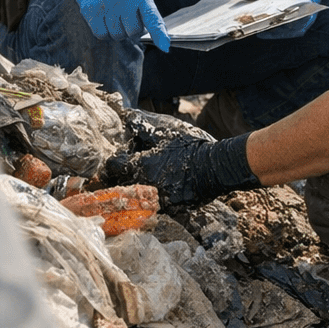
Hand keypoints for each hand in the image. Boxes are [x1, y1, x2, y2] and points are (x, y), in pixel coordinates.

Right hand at [64, 0, 171, 51]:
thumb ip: (146, 9)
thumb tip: (150, 36)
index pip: (152, 17)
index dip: (159, 33)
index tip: (165, 46)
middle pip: (133, 33)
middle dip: (132, 30)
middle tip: (127, 17)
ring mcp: (105, 4)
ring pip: (116, 36)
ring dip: (117, 31)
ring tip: (114, 15)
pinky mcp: (90, 10)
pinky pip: (101, 34)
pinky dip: (104, 32)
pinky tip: (104, 19)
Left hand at [107, 132, 259, 207]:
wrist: (215, 167)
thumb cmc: (189, 147)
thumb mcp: (165, 132)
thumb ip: (143, 128)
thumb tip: (127, 118)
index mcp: (140, 166)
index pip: (113, 166)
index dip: (113, 160)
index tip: (118, 157)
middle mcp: (144, 185)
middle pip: (121, 184)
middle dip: (121, 177)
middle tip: (127, 169)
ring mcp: (156, 200)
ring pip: (136, 197)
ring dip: (136, 189)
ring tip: (146, 180)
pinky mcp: (170, 209)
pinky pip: (154, 206)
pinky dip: (153, 198)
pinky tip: (161, 190)